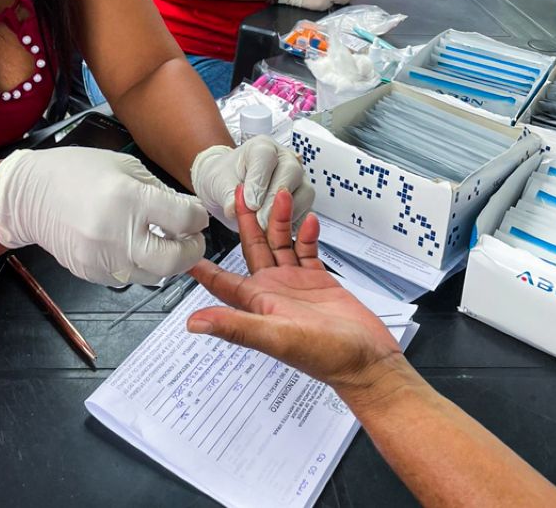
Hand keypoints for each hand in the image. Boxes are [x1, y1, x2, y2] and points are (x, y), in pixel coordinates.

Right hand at [0, 146, 207, 285]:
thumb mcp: (125, 166)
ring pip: (154, 275)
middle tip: (192, 238)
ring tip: (163, 240)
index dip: (198, 218)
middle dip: (192, 250)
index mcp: (129, 198)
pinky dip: (139, 264)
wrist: (29, 195)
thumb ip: (160, 192)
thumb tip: (187, 213)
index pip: (183, 220)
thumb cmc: (77, 172)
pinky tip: (133, 244)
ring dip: (166, 260)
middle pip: (174, 261)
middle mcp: (117, 234)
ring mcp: (103, 259)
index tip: (197, 215)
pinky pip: (129, 277)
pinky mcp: (92, 274)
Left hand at [187, 187, 402, 401]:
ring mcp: (296, 285)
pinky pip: (307, 250)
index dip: (204, 264)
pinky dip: (306, 234)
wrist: (367, 362)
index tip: (188, 242)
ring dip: (279, 220)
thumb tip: (195, 323)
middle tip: (240, 192)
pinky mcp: (319, 282)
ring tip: (279, 194)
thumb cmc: (325, 357)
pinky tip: (307, 219)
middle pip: (252, 248)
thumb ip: (236, 327)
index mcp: (257, 303)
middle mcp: (273, 291)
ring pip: (281, 243)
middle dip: (246, 221)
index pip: (221, 280)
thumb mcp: (276, 338)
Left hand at [190, 136, 314, 229]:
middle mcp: (283, 158)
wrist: (229, 186)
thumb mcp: (218, 183)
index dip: (259, 180)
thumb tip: (233, 208)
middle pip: (291, 172)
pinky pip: (307, 210)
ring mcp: (296, 178)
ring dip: (287, 213)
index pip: (266, 157)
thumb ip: (227, 194)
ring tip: (267, 227)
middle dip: (274, 199)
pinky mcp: (302, 197)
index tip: (250, 203)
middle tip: (260, 219)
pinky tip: (278, 231)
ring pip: (305, 191)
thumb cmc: (225, 177)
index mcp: (261, 147)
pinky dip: (295, 222)